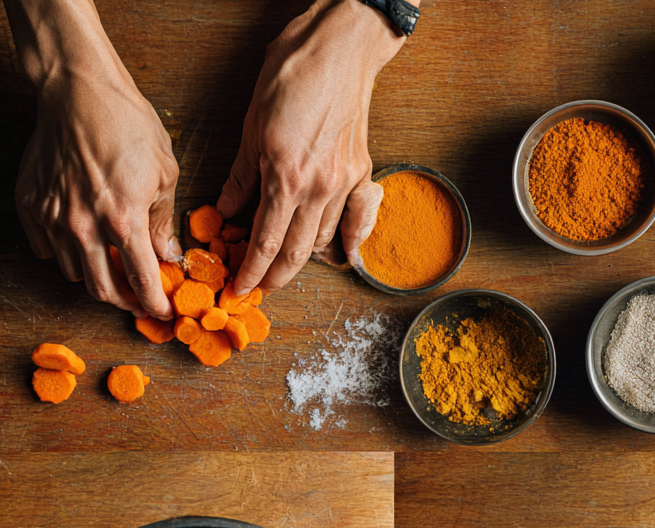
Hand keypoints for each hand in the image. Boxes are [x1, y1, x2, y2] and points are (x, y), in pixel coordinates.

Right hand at [11, 0, 178, 317]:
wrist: (78, 87)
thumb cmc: (125, 122)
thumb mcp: (164, 173)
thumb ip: (163, 222)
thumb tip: (166, 255)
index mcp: (123, 220)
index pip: (142, 282)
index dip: (155, 305)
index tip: (162, 312)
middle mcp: (84, 226)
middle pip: (102, 290)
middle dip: (124, 301)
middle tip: (137, 298)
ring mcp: (53, 217)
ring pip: (74, 272)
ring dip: (95, 275)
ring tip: (111, 263)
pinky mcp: (31, 205)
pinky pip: (46, 248)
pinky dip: (64, 252)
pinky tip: (79, 239)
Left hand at [218, 0, 407, 293]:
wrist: (340, 47)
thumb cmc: (293, 73)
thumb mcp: (252, 124)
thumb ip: (242, 175)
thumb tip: (227, 209)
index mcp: (286, 177)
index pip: (265, 242)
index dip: (251, 271)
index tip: (240, 287)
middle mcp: (318, 188)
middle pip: (296, 253)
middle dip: (275, 277)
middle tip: (260, 287)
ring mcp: (344, 183)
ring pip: (324, 241)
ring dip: (304, 260)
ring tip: (286, 268)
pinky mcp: (362, 172)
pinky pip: (358, 220)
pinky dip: (350, 242)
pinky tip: (341, 256)